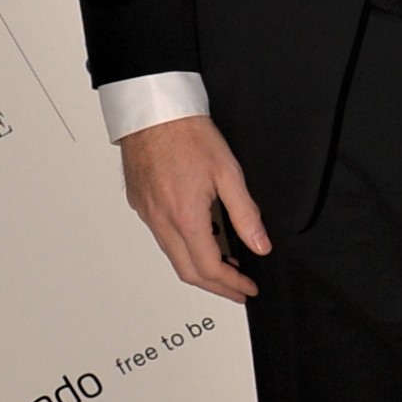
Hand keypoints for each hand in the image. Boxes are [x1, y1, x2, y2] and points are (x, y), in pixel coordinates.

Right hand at [120, 114, 270, 303]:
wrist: (153, 111)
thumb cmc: (188, 134)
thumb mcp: (228, 173)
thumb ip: (245, 214)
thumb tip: (260, 245)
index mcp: (184, 217)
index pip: (209, 268)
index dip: (231, 284)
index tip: (247, 288)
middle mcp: (161, 221)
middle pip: (187, 271)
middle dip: (215, 286)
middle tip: (238, 289)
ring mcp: (147, 213)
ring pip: (172, 256)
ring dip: (198, 268)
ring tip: (225, 267)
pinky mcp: (140, 204)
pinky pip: (162, 237)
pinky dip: (183, 248)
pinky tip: (201, 238)